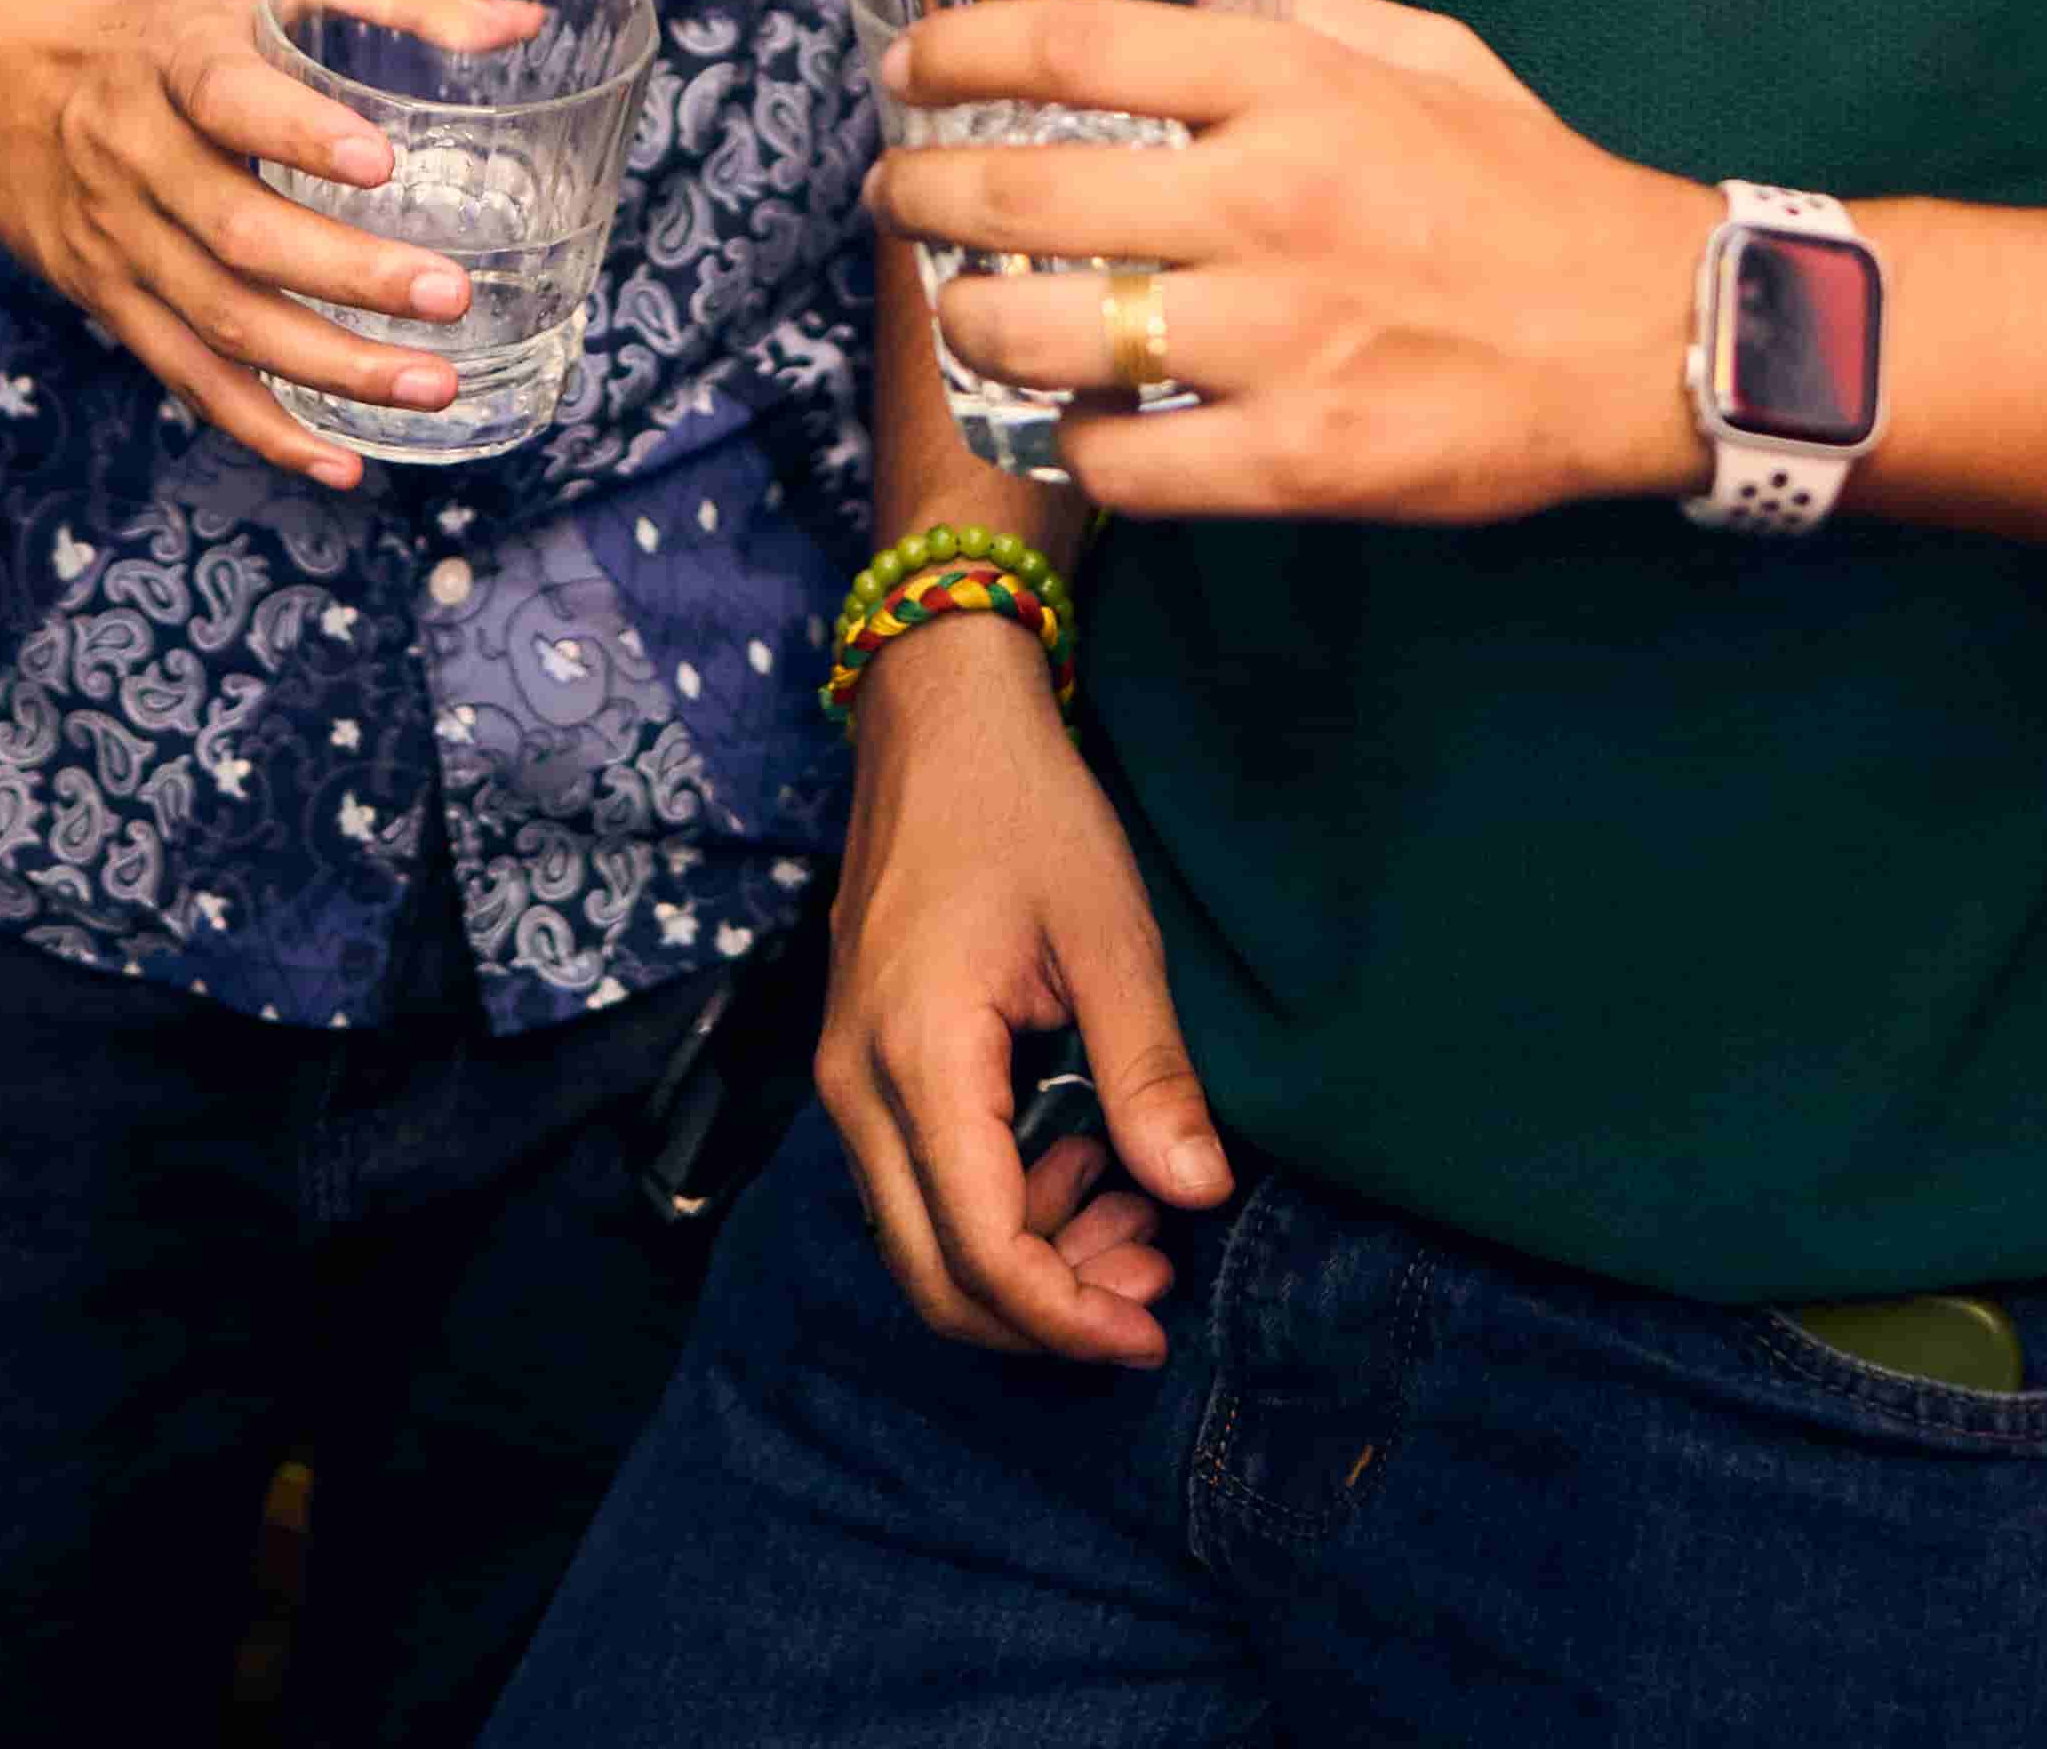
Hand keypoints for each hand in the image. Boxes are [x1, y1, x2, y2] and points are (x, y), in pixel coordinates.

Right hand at [0, 0, 532, 491]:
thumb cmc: (162, 8)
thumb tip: (521, 23)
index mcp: (175, 56)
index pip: (227, 96)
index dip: (299, 130)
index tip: (381, 157)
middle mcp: (136, 154)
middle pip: (238, 231)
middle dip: (348, 273)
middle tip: (451, 296)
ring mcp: (117, 238)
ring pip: (221, 320)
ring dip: (327, 365)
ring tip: (432, 386)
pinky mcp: (109, 299)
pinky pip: (185, 377)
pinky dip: (261, 427)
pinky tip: (340, 461)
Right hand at [822, 617, 1230, 1365]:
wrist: (939, 718)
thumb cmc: (1027, 811)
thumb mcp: (1110, 931)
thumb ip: (1147, 1070)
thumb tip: (1199, 1194)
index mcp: (919, 1058)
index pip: (983, 1249)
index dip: (1070, 1315)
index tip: (1156, 1328)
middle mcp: (857, 1088)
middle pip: (934, 1276)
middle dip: (1047, 1312)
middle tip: (1154, 1284)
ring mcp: (846, 1078)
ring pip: (920, 1239)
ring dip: (1025, 1266)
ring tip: (1136, 1220)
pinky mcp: (860, 1063)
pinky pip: (915, 1184)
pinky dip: (995, 1211)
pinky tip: (1078, 1166)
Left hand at [868, 0, 1705, 527]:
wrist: (1651, 335)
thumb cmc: (1537, 189)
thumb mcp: (1436, 58)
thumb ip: (1317, 16)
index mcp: (1294, 84)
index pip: (1074, 43)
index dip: (961, 50)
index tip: (904, 67)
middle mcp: (1266, 197)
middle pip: (1024, 187)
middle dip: (923, 192)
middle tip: (893, 197)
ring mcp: (1275, 335)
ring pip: (1044, 331)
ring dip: (972, 322)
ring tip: (964, 313)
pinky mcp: (1297, 458)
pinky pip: (1124, 458)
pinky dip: (1079, 443)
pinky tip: (1084, 422)